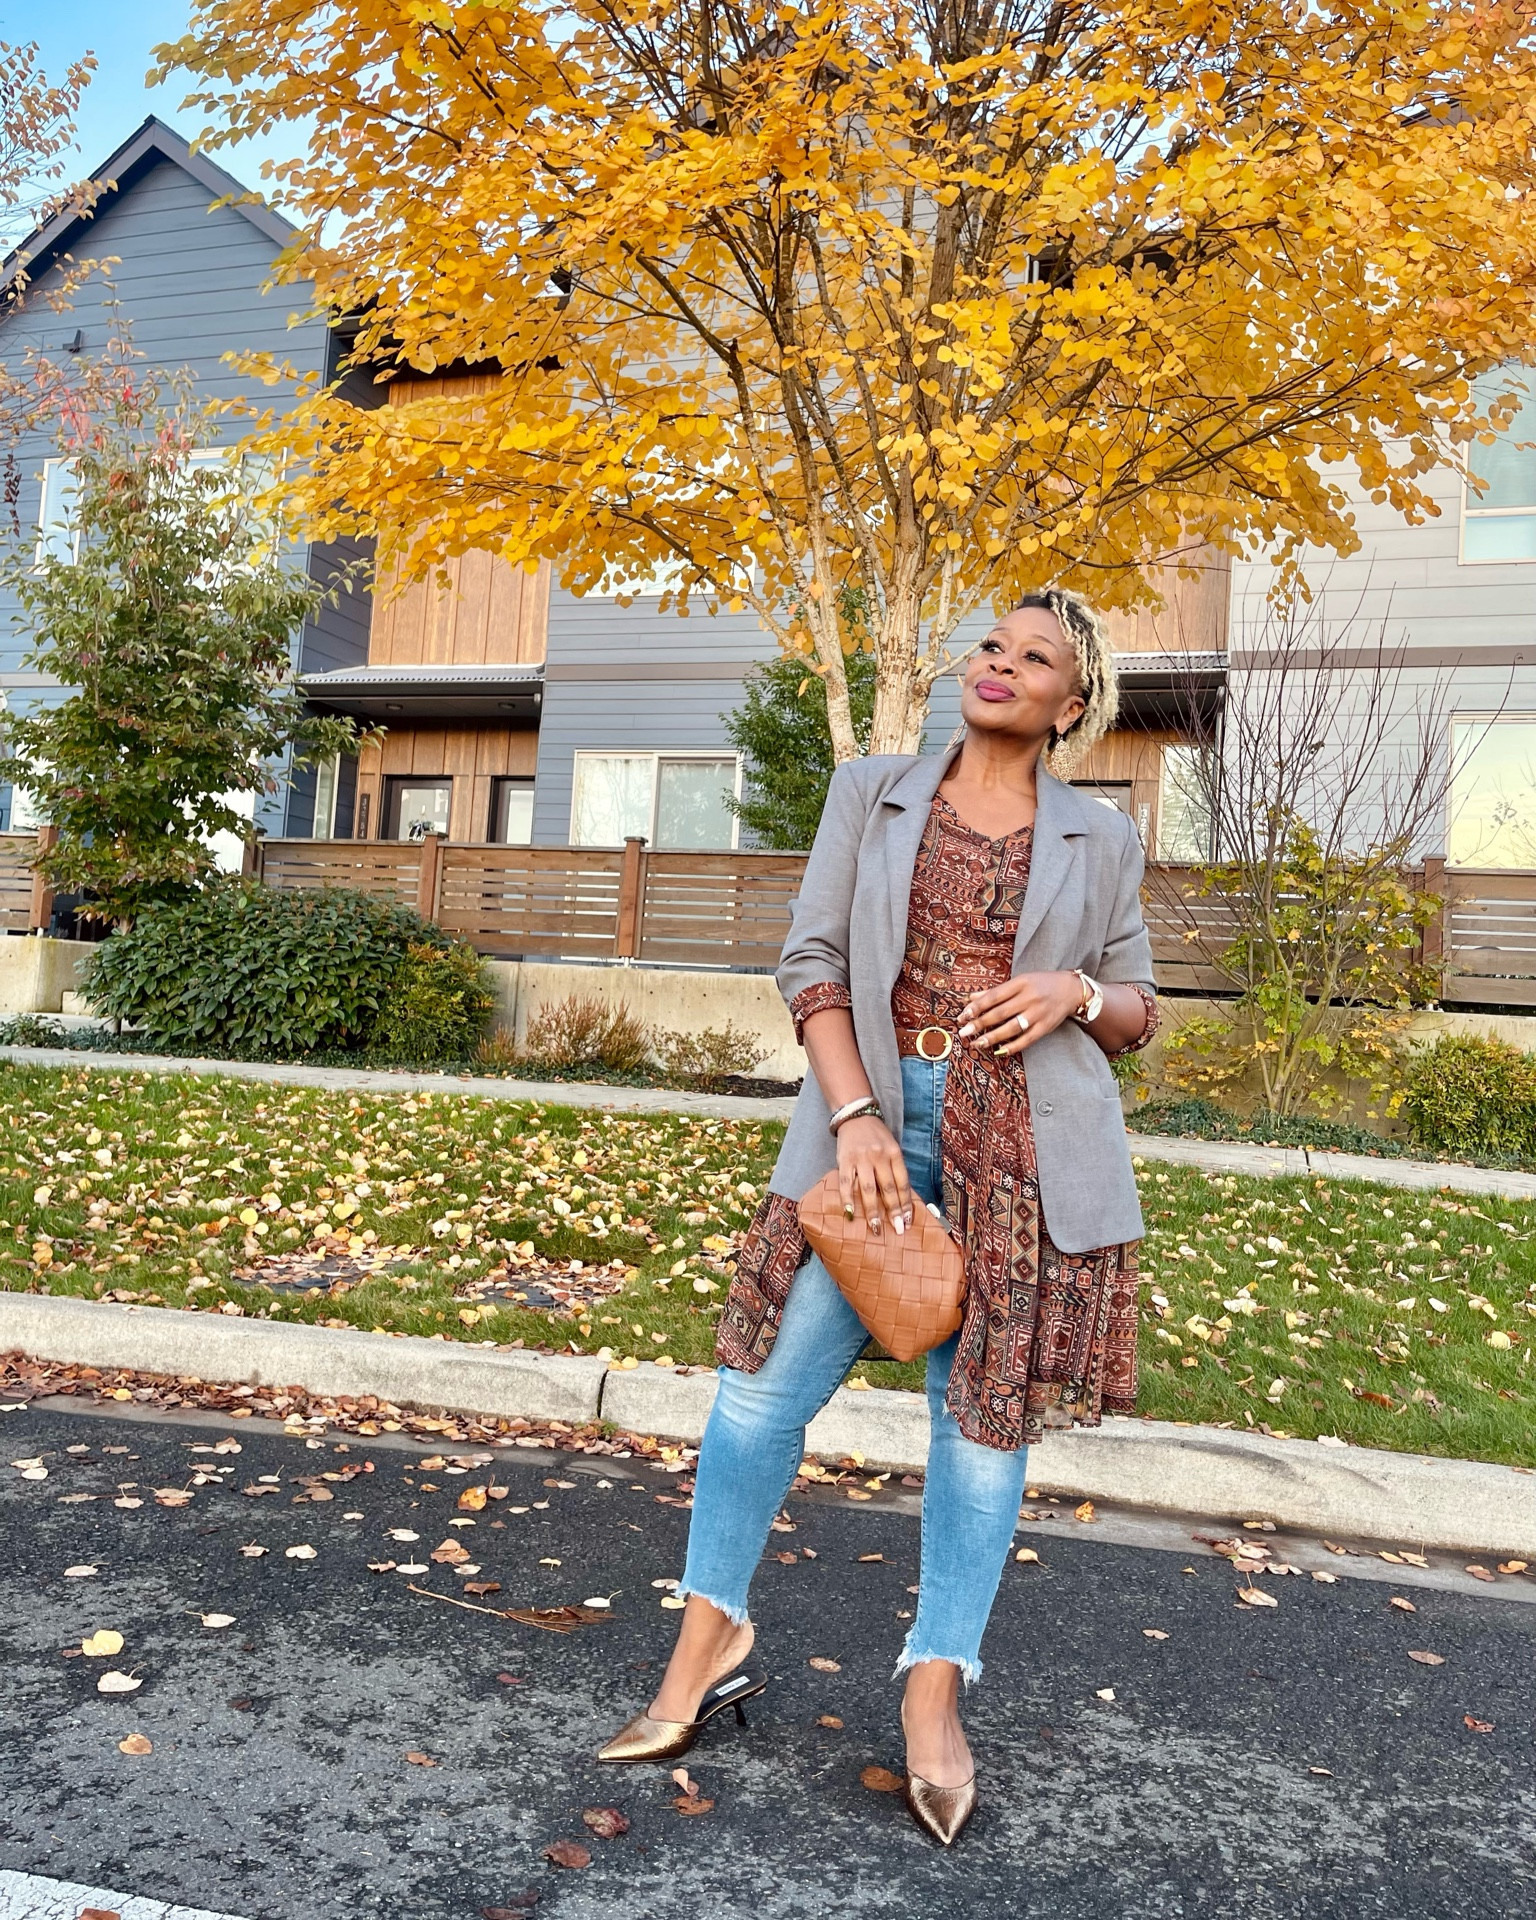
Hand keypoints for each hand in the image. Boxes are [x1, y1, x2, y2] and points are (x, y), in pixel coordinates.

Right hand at [835, 1113, 913, 1236]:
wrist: (855, 1115)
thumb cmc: (876, 1136)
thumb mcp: (892, 1147)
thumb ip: (895, 1169)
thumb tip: (901, 1199)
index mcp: (894, 1153)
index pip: (903, 1183)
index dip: (906, 1204)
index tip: (907, 1221)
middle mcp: (879, 1156)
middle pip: (888, 1188)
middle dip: (893, 1211)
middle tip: (898, 1229)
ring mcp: (861, 1159)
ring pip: (869, 1189)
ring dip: (873, 1211)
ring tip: (876, 1228)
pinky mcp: (844, 1160)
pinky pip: (845, 1183)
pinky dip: (847, 1199)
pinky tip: (850, 1213)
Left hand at [958, 970, 1083, 1057]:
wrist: (1071, 989)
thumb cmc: (1040, 984)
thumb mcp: (1019, 982)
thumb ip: (995, 991)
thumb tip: (970, 998)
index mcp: (1021, 983)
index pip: (994, 996)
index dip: (977, 1007)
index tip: (962, 1016)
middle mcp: (1029, 998)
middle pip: (1000, 1013)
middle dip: (979, 1023)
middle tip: (963, 1032)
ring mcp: (1038, 1013)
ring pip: (1011, 1027)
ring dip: (992, 1037)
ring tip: (977, 1043)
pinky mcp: (1046, 1027)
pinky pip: (1027, 1039)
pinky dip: (1013, 1046)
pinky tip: (999, 1051)